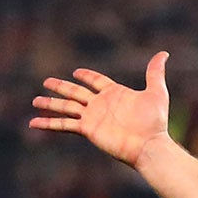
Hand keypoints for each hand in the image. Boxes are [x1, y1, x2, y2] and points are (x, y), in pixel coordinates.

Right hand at [31, 52, 173, 168]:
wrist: (149, 144)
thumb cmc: (155, 121)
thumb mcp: (156, 92)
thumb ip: (155, 72)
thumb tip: (164, 53)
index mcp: (114, 93)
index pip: (96, 81)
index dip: (87, 76)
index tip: (77, 72)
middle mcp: (101, 104)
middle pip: (75, 92)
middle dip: (61, 87)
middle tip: (46, 81)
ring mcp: (92, 117)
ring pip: (66, 106)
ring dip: (50, 103)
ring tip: (35, 100)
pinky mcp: (87, 129)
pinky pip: (64, 124)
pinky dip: (48, 123)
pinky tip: (33, 122)